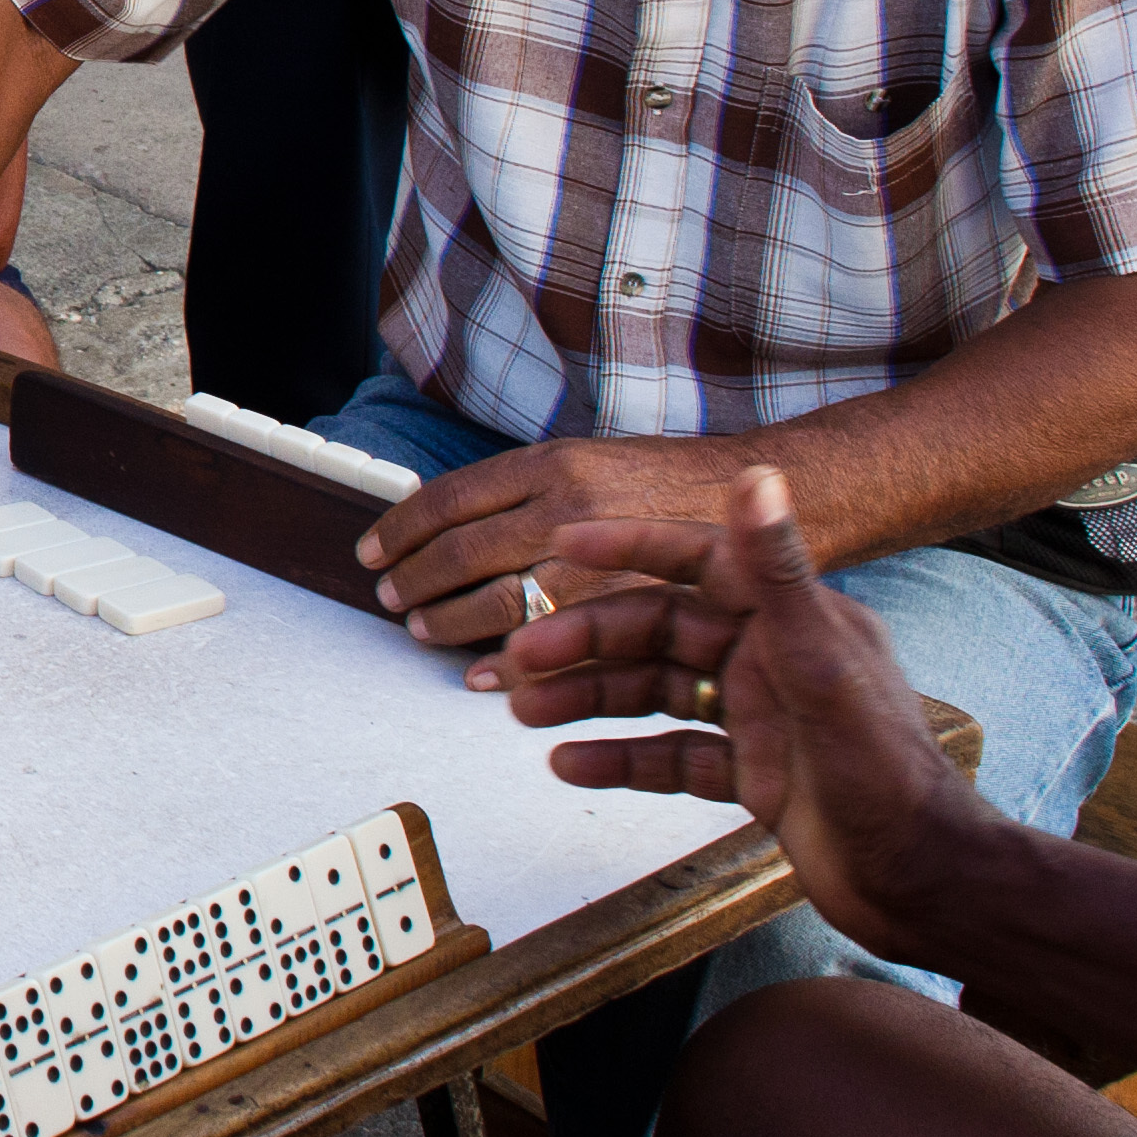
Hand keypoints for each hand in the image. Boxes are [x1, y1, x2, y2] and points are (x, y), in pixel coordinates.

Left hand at [358, 432, 739, 652]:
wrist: (764, 496)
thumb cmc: (669, 484)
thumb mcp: (589, 460)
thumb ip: (525, 489)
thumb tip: (446, 522)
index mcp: (553, 464)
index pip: (450, 498)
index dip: (400, 527)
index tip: (372, 549)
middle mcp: (571, 507)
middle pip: (464, 553)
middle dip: (416, 581)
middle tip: (391, 597)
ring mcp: (601, 560)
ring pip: (501, 602)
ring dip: (451, 624)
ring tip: (423, 632)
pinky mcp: (631, 607)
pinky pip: (556, 643)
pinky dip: (510, 664)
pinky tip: (484, 675)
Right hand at [485, 465, 1002, 960]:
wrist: (920, 879)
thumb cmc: (886, 772)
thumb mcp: (823, 663)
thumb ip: (780, 570)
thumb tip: (757, 474)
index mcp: (792, 620)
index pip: (699, 561)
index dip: (629, 548)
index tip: (562, 545)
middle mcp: (772, 659)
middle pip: (660, 634)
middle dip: (587, 643)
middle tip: (520, 659)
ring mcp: (760, 717)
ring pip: (656, 694)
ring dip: (591, 698)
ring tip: (526, 712)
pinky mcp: (752, 773)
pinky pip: (671, 756)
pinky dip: (621, 758)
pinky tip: (571, 764)